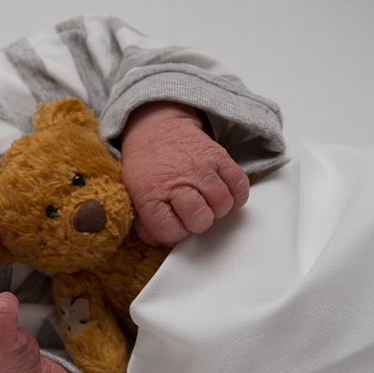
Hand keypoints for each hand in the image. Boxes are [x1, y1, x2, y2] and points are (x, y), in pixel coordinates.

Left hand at [120, 102, 248, 245]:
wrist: (156, 128)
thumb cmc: (147, 166)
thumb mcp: (134, 195)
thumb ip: (147, 224)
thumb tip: (163, 243)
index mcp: (150, 193)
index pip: (171, 232)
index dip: (175, 234)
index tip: (175, 224)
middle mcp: (177, 180)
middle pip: (200, 220)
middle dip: (198, 222)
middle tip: (192, 213)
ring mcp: (200, 168)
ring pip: (222, 204)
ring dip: (216, 209)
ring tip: (206, 201)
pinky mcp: (220, 157)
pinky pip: (239, 185)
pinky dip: (236, 195)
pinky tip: (224, 193)